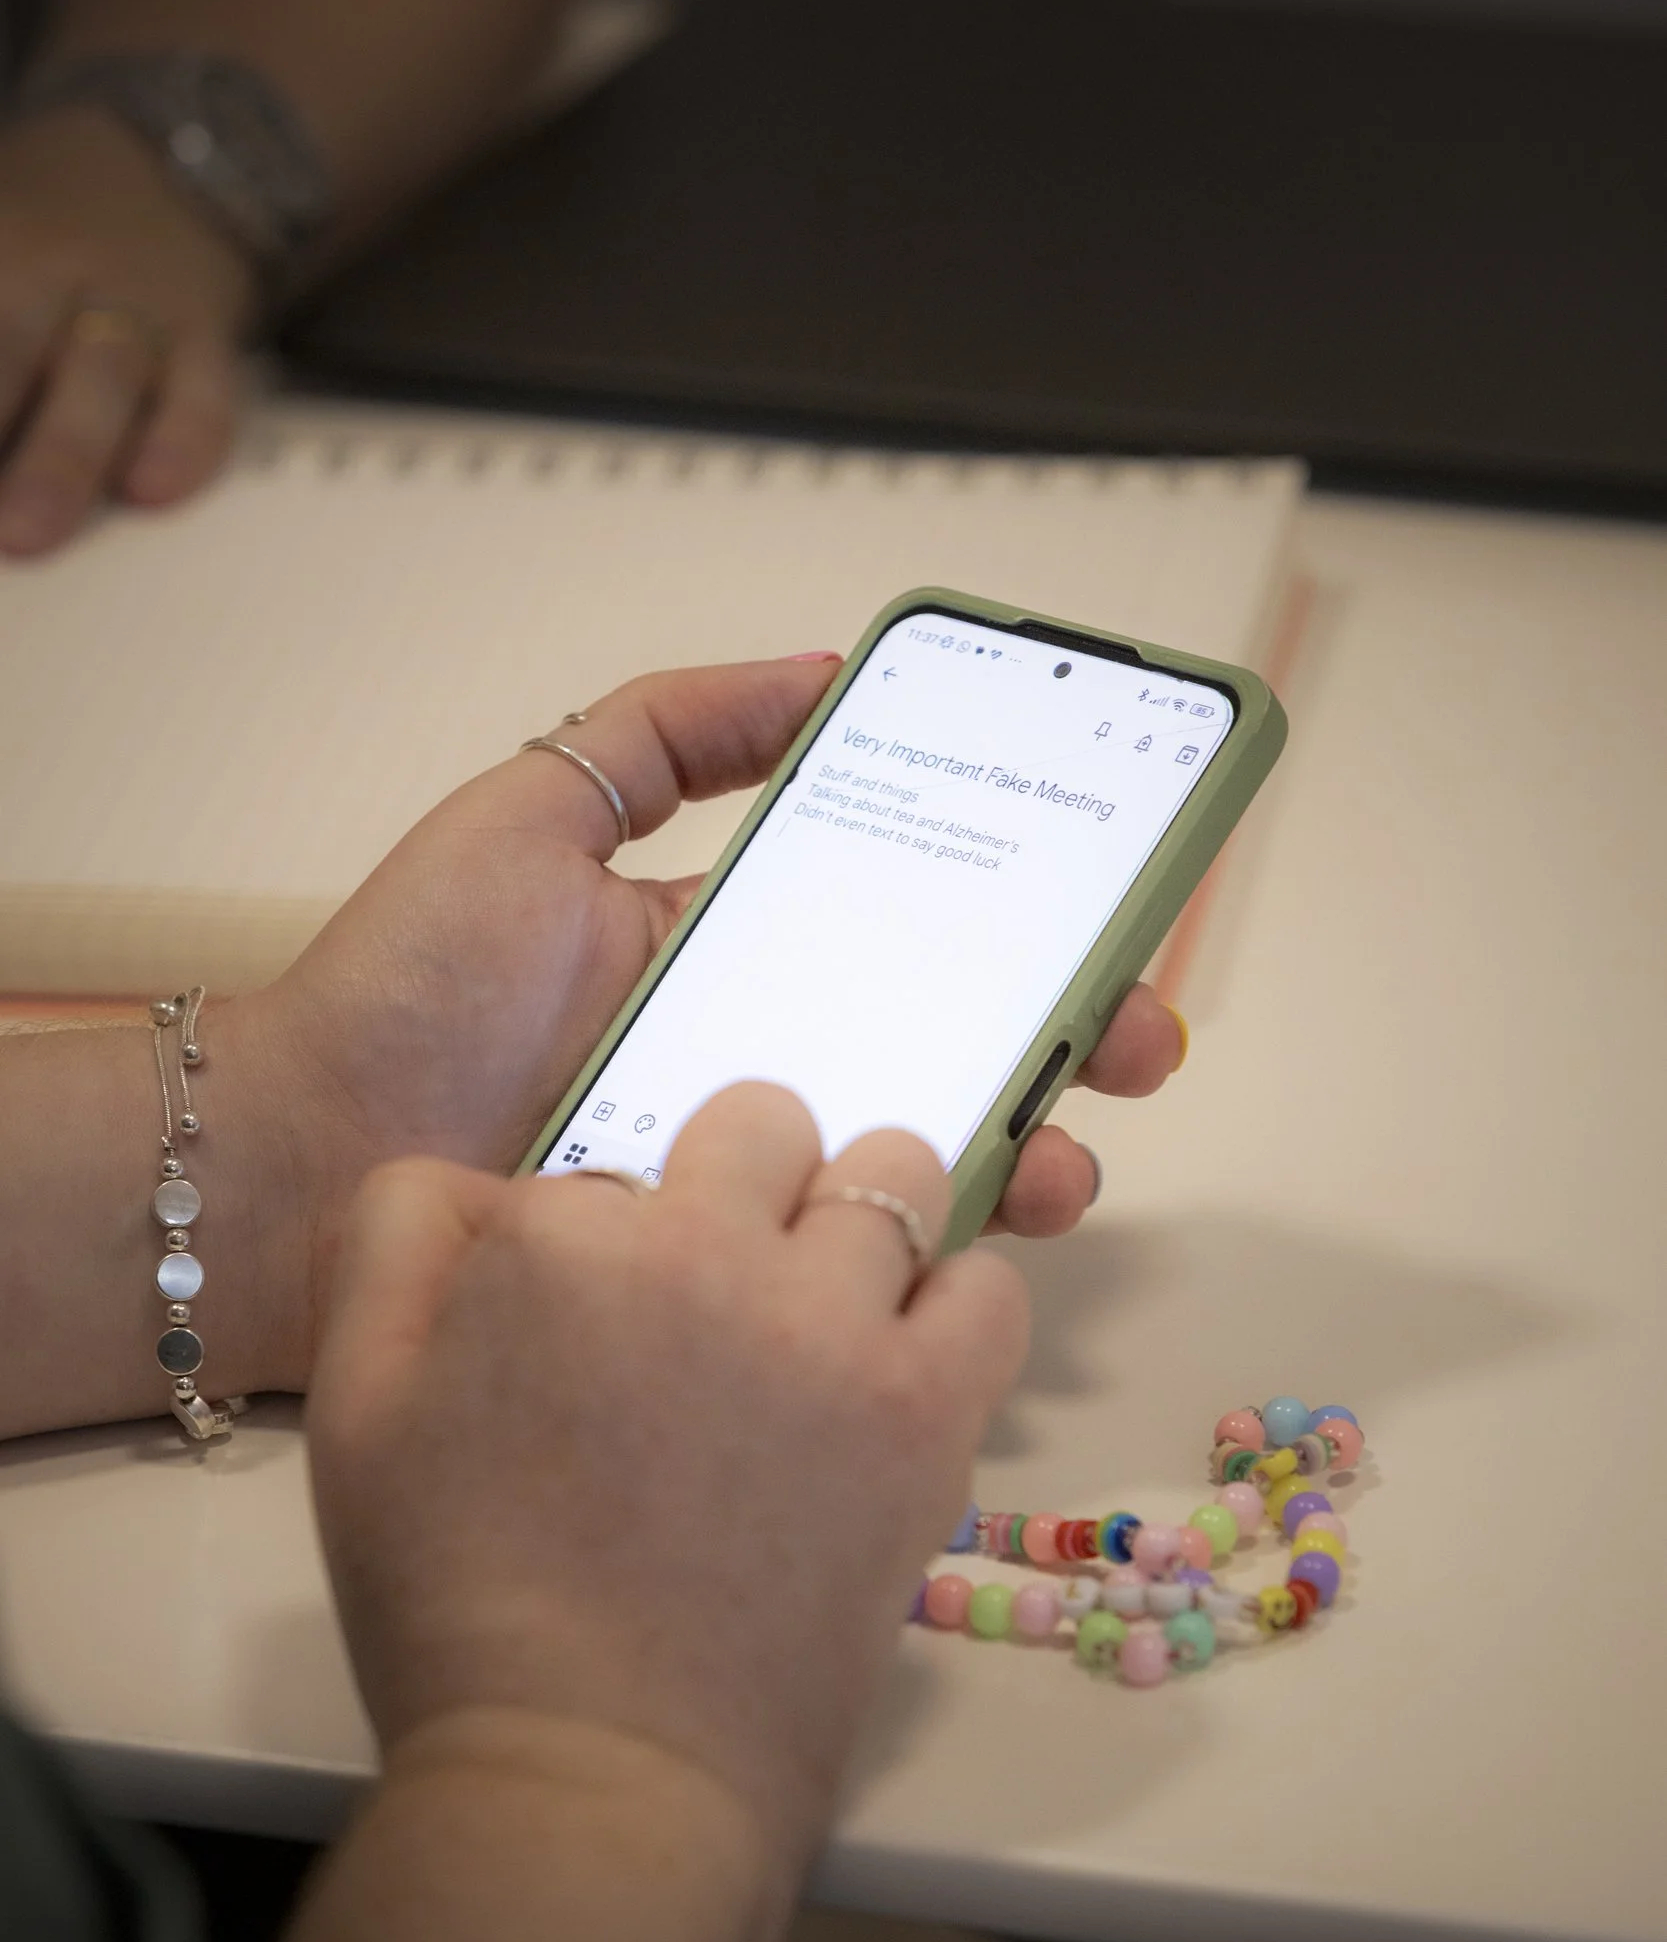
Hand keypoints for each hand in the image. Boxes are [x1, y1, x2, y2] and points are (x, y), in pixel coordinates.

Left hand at [0, 106, 253, 556]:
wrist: (157, 167)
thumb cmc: (29, 236)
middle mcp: (50, 267)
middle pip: (8, 345)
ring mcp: (134, 305)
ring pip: (101, 378)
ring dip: (61, 460)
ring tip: (25, 535)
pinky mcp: (207, 340)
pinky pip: (205, 395)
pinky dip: (183, 443)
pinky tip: (152, 494)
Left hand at [234, 656, 1184, 1387]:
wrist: (308, 1155)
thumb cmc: (414, 978)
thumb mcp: (537, 810)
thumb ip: (668, 731)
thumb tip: (822, 668)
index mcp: (736, 951)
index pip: (910, 926)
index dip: (1015, 916)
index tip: (1108, 903)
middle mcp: (761, 1062)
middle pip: (945, 1048)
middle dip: (1066, 1040)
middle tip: (1143, 1039)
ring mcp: (746, 1174)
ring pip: (920, 1160)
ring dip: (1027, 1148)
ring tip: (1072, 1152)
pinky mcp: (723, 1273)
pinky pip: (847, 1259)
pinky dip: (934, 1244)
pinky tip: (987, 1223)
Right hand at [307, 1086, 1028, 1872]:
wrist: (596, 1775)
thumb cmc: (458, 1607)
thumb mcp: (353, 1408)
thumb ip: (398, 1246)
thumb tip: (486, 1179)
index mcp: (557, 1238)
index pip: (603, 1166)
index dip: (604, 1246)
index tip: (599, 1340)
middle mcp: (704, 1248)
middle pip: (760, 1122)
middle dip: (740, 1184)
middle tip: (722, 1298)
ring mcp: (829, 1324)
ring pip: (890, 1172)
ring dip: (857, 1223)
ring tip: (821, 1319)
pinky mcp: (926, 1408)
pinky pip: (987, 1283)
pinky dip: (952, 1304)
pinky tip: (895, 1367)